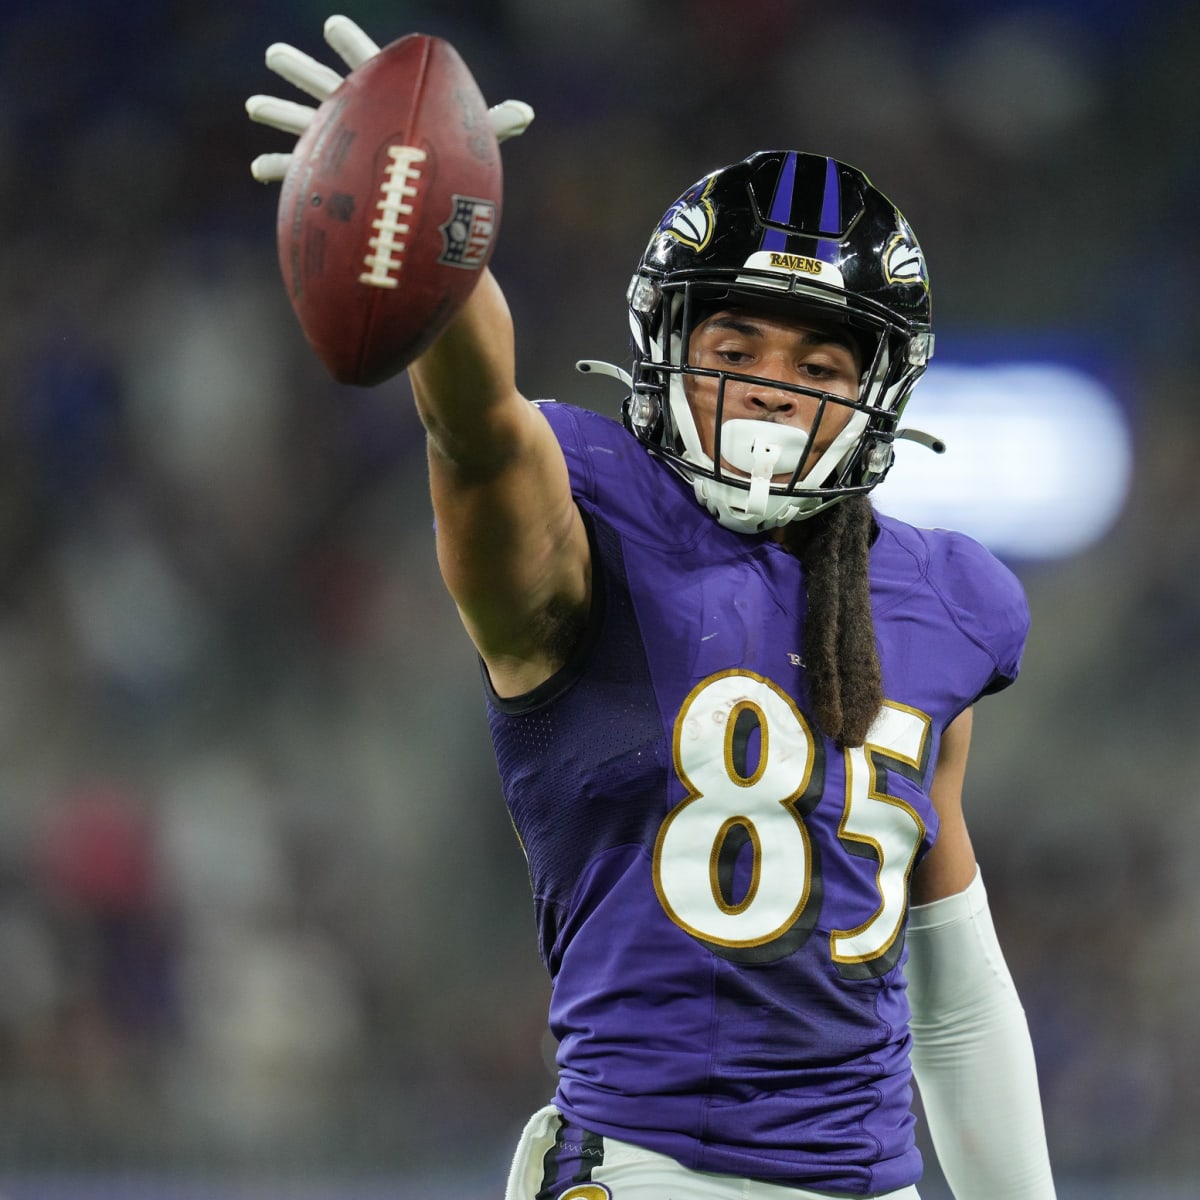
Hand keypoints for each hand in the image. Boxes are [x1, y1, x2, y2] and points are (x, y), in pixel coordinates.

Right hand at [245, 14, 533, 182]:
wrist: (425, 201)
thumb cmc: (450, 164)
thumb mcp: (472, 141)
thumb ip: (495, 124)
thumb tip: (529, 114)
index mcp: (386, 98)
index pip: (367, 65)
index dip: (353, 45)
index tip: (333, 25)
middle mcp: (358, 115)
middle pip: (324, 87)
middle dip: (300, 71)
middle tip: (274, 54)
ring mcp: (338, 144)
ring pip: (303, 125)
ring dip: (279, 114)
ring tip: (254, 104)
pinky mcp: (329, 177)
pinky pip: (299, 173)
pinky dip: (279, 171)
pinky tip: (259, 170)